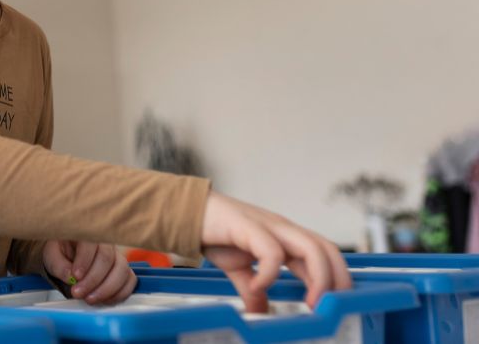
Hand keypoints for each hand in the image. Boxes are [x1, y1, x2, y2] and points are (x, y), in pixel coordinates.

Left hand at [43, 240, 135, 303]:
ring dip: (106, 289)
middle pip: (107, 259)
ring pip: (122, 271)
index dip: (84, 261)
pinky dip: (119, 293)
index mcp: (86, 233)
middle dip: (93, 280)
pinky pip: (129, 281)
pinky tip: (103, 299)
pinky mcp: (122, 270)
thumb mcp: (51, 254)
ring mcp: (116, 256)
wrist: (66, 255)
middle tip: (78, 293)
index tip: (75, 276)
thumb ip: (58, 264)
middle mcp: (105, 243)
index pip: (90, 244)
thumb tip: (70, 276)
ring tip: (90, 299)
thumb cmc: (60, 251)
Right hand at [201, 191, 350, 311]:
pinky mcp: (249, 226)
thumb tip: (259, 311)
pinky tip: (258, 287)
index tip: (334, 306)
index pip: (324, 254)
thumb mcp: (238, 268)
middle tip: (330, 308)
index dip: (336, 278)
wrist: (187, 212)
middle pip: (326, 249)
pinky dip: (270, 274)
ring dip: (318, 278)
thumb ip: (253, 289)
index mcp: (285, 238)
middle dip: (336, 279)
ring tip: (309, 303)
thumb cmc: (216, 233)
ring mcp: (268, 226)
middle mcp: (283, 229)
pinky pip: (271, 251)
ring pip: (310, 247)